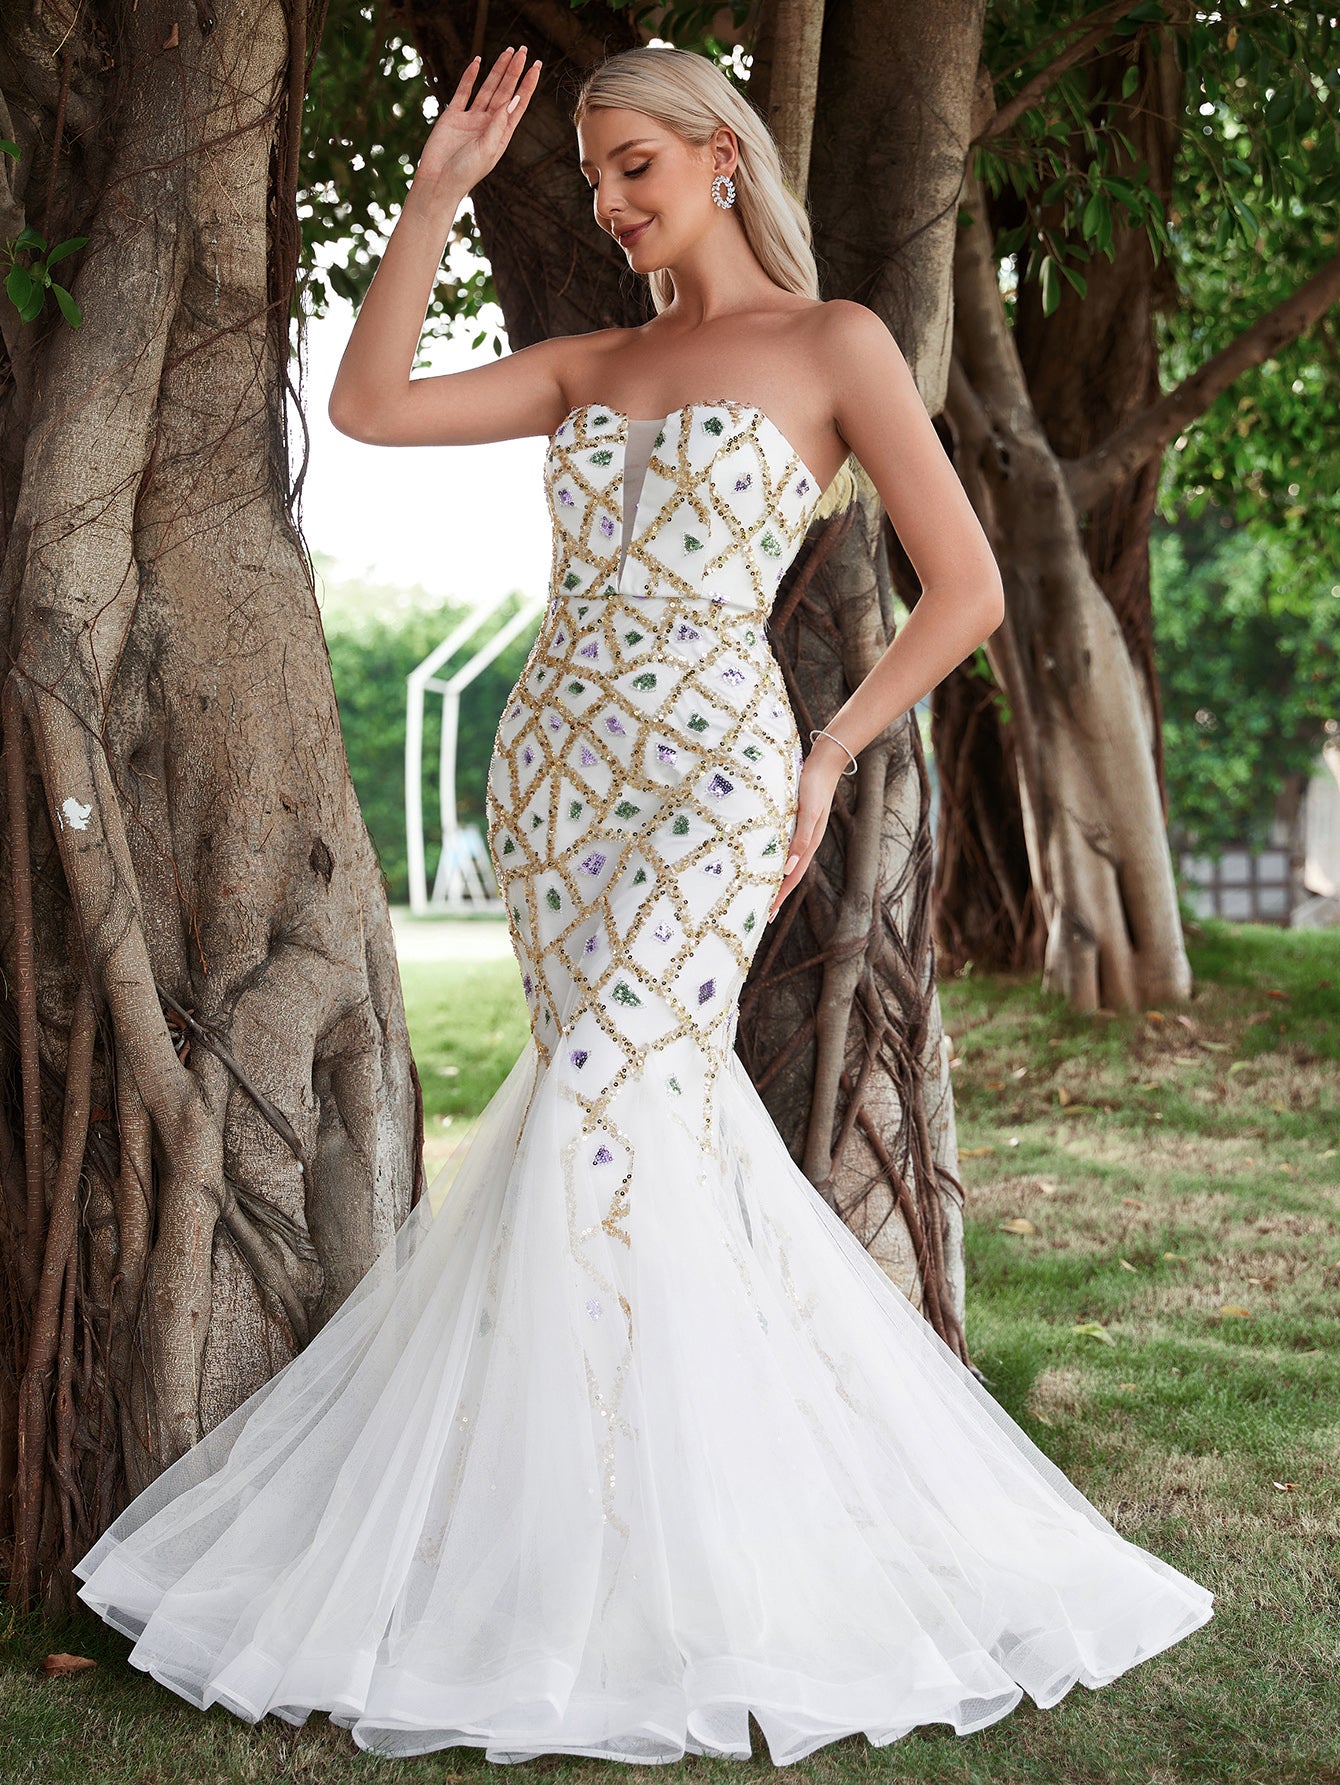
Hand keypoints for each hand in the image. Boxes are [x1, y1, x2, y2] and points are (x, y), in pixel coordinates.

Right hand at [412, 47, 541, 195]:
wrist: (438, 181)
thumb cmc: (466, 172)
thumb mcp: (487, 149)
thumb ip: (499, 124)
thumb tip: (513, 100)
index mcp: (501, 134)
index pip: (518, 104)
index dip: (527, 85)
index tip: (536, 66)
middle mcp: (488, 124)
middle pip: (505, 92)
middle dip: (514, 71)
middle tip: (523, 50)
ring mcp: (471, 118)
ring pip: (487, 88)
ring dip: (497, 70)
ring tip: (507, 52)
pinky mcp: (453, 116)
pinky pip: (463, 92)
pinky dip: (470, 77)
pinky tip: (478, 62)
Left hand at [767, 741, 846, 922]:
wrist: (823, 765)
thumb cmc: (814, 786)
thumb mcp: (808, 812)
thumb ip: (800, 839)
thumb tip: (788, 868)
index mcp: (808, 844)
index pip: (791, 878)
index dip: (780, 897)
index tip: (768, 914)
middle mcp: (805, 843)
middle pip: (789, 876)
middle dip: (777, 895)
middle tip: (762, 914)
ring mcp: (801, 834)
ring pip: (788, 864)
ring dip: (776, 881)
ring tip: (763, 894)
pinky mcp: (796, 824)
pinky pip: (785, 850)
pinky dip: (777, 862)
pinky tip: (768, 863)